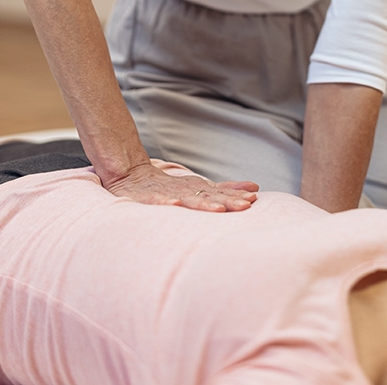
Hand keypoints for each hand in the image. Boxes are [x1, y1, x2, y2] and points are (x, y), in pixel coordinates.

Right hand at [102, 160, 258, 211]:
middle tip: (245, 206)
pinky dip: (166, 203)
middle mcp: (184, 190)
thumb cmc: (170, 187)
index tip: (253, 201)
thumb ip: (225, 189)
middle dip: (227, 201)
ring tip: (218, 209)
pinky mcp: (146, 198)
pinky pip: (156, 201)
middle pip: (208, 196)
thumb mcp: (199, 187)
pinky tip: (174, 205)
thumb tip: (256, 188)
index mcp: (197, 188)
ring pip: (187, 199)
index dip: (236, 197)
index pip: (219, 193)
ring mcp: (166, 193)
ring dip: (203, 204)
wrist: (130, 175)